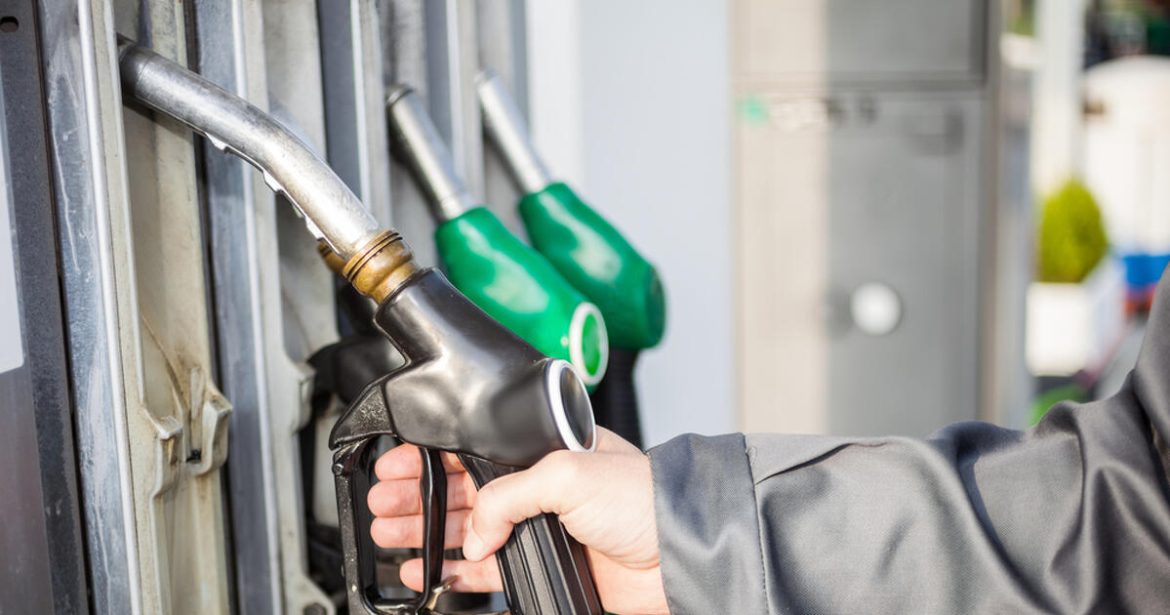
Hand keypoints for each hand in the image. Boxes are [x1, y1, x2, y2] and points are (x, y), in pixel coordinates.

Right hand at [368, 428, 669, 614]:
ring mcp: (541, 527)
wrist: (678, 555)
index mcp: (544, 447)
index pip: (475, 448)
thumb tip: (475, 530)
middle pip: (462, 489)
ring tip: (391, 534)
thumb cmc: (644, 498)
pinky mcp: (545, 564)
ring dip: (427, 531)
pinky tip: (428, 569)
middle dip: (418, 495)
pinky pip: (487, 568)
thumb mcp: (568, 474)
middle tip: (383, 504)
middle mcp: (540, 485)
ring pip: (468, 529)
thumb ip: (508, 496)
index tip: (396, 466)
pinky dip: (454, 569)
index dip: (431, 456)